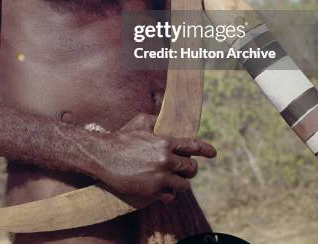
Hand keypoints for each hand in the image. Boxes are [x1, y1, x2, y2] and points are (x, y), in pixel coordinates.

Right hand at [96, 113, 215, 203]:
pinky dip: (169, 194)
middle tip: (186, 168)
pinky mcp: (151, 191)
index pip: (193, 146)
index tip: (213, 153)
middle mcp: (165, 160)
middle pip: (191, 168)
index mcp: (165, 142)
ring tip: (175, 180)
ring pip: (183, 185)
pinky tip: (165, 190)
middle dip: (190, 168)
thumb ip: (158, 121)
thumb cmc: (122, 137)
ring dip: (181, 182)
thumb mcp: (141, 122)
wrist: (103, 156)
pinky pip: (170, 197)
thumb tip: (167, 121)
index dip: (206, 149)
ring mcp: (159, 177)